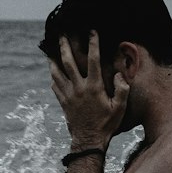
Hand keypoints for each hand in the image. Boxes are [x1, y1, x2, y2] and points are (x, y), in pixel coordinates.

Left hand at [49, 29, 129, 148]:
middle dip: (64, 46)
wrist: (89, 141)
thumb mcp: (120, 108)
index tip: (91, 31)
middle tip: (61, 34)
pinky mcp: (63, 102)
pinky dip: (53, 76)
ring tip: (50, 50)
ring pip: (57, 72)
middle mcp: (79, 87)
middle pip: (68, 62)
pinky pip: (55, 85)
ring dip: (53, 59)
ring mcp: (68, 94)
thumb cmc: (107, 124)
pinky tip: (53, 71)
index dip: (93, 44)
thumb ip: (121, 90)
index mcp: (94, 87)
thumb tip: (118, 75)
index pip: (93, 60)